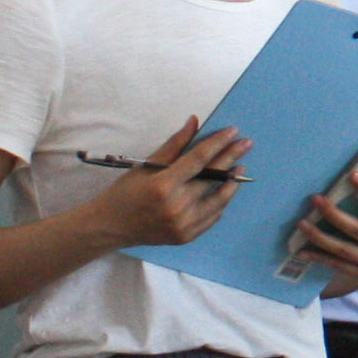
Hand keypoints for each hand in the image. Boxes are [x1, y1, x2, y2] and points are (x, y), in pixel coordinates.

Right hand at [94, 119, 248, 248]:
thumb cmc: (126, 192)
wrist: (111, 226)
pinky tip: (225, 189)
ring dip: (232, 182)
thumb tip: (195, 121)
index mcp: (164, 184)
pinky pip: (212, 217)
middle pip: (212, 177)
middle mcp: (176, 206)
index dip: (218, 143)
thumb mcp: (147, 165)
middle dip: (232, 157)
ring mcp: (183, 224)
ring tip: (241, 167)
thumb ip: (174, 144)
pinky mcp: (187, 236)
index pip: (199, 159)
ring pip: (219, 199)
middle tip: (247, 144)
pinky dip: (220, 202)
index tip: (233, 132)